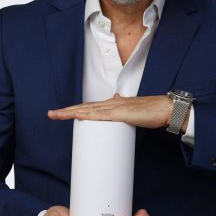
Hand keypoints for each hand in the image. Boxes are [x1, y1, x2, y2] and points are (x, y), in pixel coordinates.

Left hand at [47, 94, 172, 129]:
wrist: (164, 109)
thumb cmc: (151, 111)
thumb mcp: (133, 111)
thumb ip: (123, 107)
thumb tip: (115, 100)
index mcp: (113, 104)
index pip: (90, 107)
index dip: (76, 109)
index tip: (63, 113)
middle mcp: (111, 103)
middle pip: (84, 107)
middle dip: (67, 111)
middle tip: (51, 114)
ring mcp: (115, 107)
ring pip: (87, 110)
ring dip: (70, 112)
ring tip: (56, 115)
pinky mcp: (120, 114)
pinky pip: (99, 115)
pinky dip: (86, 114)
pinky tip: (76, 115)